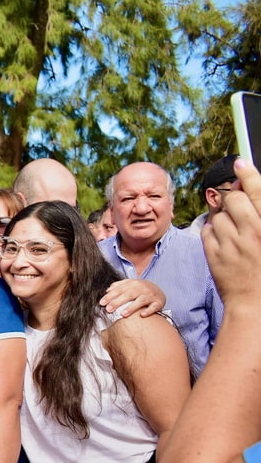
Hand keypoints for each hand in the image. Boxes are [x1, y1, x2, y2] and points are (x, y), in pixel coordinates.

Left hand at [100, 279, 165, 317]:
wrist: (159, 290)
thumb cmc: (140, 289)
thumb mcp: (130, 285)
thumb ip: (119, 286)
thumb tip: (107, 290)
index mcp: (133, 283)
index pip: (119, 290)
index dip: (110, 296)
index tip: (102, 303)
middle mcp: (142, 288)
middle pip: (128, 294)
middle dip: (118, 302)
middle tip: (109, 309)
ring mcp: (150, 295)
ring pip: (141, 301)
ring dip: (131, 307)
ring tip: (123, 314)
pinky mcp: (158, 302)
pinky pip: (154, 307)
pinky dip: (148, 310)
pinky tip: (142, 315)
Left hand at [201, 158, 260, 306]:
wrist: (253, 300)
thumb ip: (257, 212)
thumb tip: (243, 187)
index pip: (258, 192)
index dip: (248, 174)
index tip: (239, 162)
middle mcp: (253, 232)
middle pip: (233, 199)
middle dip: (232, 199)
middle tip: (236, 209)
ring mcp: (232, 244)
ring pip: (217, 216)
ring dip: (222, 220)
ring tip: (233, 236)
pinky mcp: (214, 254)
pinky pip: (207, 231)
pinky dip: (212, 233)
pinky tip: (222, 244)